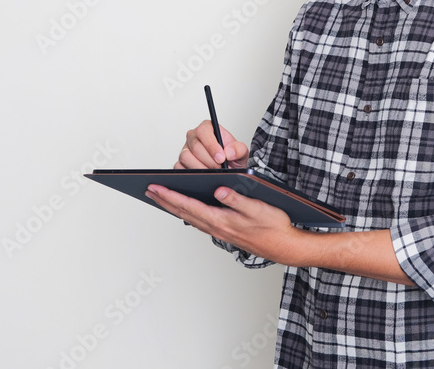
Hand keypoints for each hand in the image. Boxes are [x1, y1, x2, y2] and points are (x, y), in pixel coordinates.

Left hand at [145, 184, 303, 264]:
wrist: (285, 247)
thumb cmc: (274, 227)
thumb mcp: (259, 208)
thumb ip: (238, 199)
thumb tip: (220, 190)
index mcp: (222, 220)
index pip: (189, 205)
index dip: (170, 196)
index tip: (155, 187)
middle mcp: (217, 227)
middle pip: (184, 212)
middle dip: (165, 200)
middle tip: (149, 190)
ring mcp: (220, 231)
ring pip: (189, 217)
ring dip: (173, 207)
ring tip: (161, 197)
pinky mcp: (224, 232)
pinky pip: (199, 221)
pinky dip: (186, 212)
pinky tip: (185, 208)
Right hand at [175, 121, 249, 168]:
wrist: (229, 170)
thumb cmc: (232, 158)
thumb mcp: (241, 153)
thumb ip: (239, 149)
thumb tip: (229, 152)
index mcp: (207, 128)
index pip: (204, 131)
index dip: (212, 146)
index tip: (221, 158)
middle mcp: (194, 137)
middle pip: (195, 147)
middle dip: (209, 160)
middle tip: (219, 168)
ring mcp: (185, 150)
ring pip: (186, 157)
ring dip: (201, 168)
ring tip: (213, 172)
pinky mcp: (180, 162)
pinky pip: (180, 168)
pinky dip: (192, 174)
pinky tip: (203, 175)